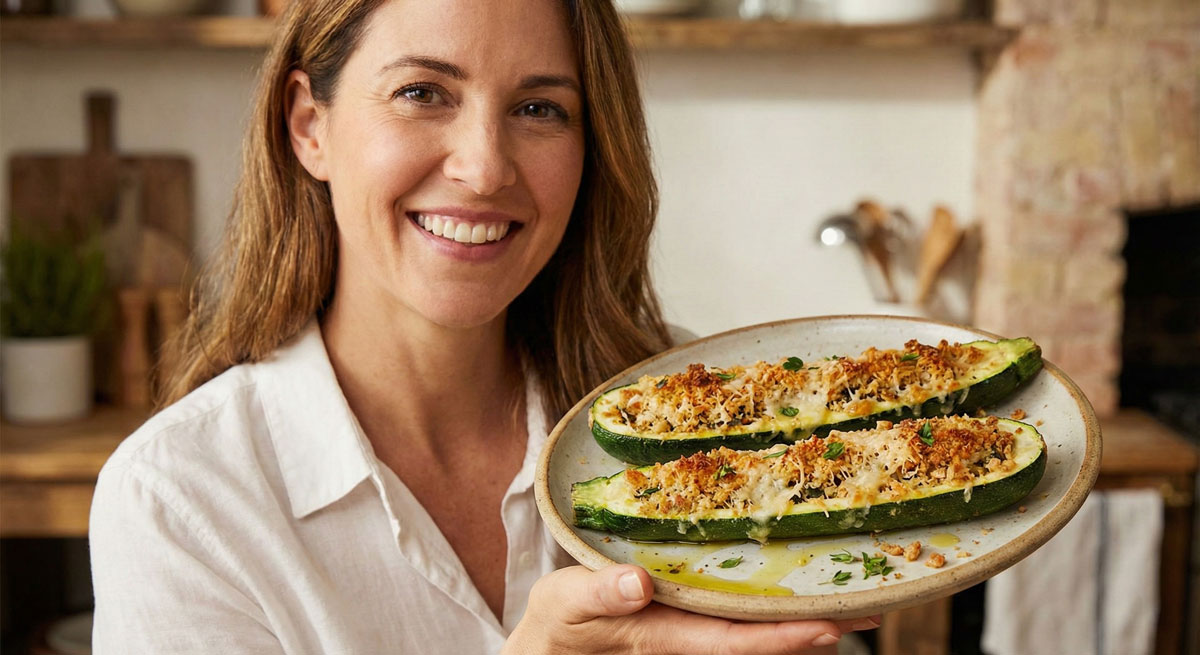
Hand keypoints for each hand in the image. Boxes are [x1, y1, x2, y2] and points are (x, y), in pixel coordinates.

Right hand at [504, 564, 880, 654]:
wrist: (551, 649)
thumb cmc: (559, 627)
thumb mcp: (564, 604)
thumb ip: (597, 595)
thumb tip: (637, 584)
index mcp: (662, 638)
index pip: (732, 642)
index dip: (782, 638)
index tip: (828, 629)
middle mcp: (688, 642)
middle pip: (762, 641)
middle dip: (815, 629)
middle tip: (871, 611)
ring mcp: (692, 637)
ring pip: (757, 633)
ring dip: (804, 621)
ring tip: (855, 601)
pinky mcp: (691, 628)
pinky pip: (741, 622)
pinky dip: (776, 611)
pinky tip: (801, 594)